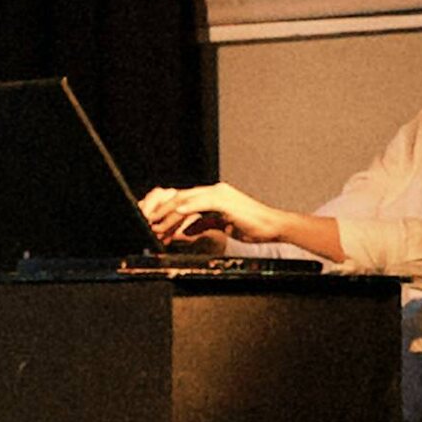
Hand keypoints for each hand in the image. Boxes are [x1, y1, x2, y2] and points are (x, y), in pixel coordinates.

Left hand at [139, 182, 282, 245]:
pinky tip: (177, 213)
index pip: (184, 201)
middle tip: (148, 224)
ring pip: (187, 199)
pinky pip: (202, 202)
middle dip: (162, 211)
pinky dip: (188, 207)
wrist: (273, 226)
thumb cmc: (252, 227)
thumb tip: (187, 229)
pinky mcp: (225, 201)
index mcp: (213, 197)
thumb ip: (204, 224)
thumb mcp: (222, 226)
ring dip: (169, 213)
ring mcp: (219, 194)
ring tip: (156, 224)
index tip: (153, 224)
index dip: (166, 211)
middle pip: (180, 197)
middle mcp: (214, 192)